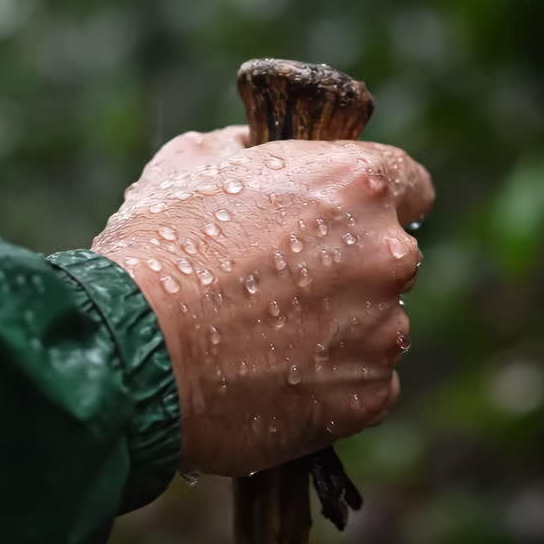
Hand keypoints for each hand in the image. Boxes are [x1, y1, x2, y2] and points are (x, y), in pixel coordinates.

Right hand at [92, 126, 434, 476]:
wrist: (133, 354)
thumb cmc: (155, 250)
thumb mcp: (187, 164)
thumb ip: (240, 147)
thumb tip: (250, 147)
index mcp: (355, 183)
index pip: (410, 184)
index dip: (375, 200)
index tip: (347, 218)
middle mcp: (387, 254)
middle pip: (390, 258)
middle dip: (349, 269)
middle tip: (284, 287)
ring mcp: (384, 331)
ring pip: (378, 326)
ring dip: (340, 330)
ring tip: (266, 343)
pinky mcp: (367, 396)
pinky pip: (365, 385)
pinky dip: (330, 385)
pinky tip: (275, 382)